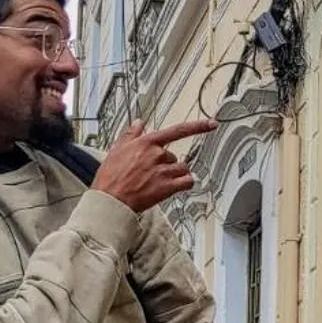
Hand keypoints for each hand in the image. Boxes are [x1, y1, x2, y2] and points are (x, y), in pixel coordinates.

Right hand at [93, 120, 215, 213]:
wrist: (110, 200)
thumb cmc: (110, 177)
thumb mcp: (116, 149)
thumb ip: (131, 134)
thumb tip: (138, 122)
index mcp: (146, 142)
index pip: (177, 130)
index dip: (197, 126)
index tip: (211, 124)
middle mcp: (157, 154)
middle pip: (175, 156)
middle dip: (166, 164)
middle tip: (151, 174)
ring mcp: (163, 170)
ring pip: (182, 168)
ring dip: (175, 174)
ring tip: (158, 182)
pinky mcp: (167, 186)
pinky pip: (187, 181)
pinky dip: (184, 184)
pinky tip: (173, 187)